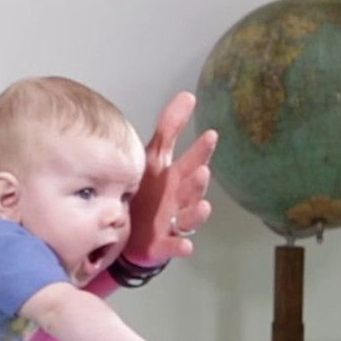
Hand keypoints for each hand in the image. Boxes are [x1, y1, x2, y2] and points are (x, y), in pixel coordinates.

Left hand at [125, 92, 217, 266]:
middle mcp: (181, 199)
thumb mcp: (154, 157)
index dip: (201, 150)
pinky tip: (185, 246)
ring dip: (197, 213)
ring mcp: (174, 222)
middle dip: (198, 182)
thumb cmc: (148, 190)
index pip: (192, 160)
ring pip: (190, 217)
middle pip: (193, 189)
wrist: (131, 231)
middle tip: (201, 171)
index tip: (210, 135)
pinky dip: (180, 246)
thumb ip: (170, 129)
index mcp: (177, 176)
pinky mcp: (164, 244)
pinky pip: (174, 246)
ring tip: (202, 207)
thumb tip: (188, 94)